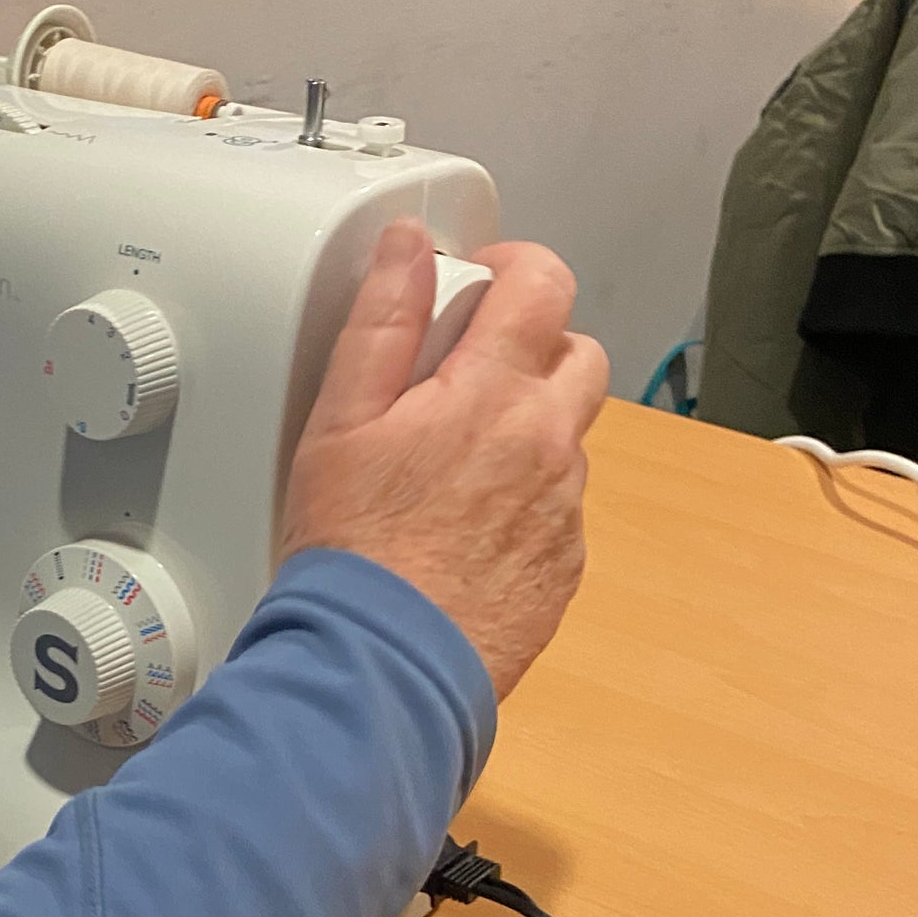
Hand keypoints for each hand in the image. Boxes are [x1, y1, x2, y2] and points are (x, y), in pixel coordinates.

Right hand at [281, 224, 607, 697]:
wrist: (386, 669)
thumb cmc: (353, 554)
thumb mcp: (339, 422)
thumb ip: (382, 321)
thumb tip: (410, 247)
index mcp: (495, 393)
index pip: (544, 282)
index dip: (513, 267)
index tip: (479, 285)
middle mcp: (549, 445)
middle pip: (577, 354)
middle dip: (531, 348)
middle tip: (467, 377)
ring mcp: (565, 510)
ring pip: (569, 437)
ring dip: (527, 430)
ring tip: (454, 467)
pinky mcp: (565, 567)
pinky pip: (560, 508)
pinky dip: (524, 502)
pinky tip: (465, 530)